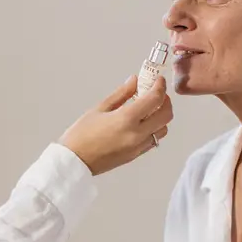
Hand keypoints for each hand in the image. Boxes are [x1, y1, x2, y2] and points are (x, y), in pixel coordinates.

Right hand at [58, 75, 172, 175]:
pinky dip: (154, 129)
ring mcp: (138, 146)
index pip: (155, 99)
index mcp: (126, 119)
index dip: (160, 86)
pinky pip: (154, 140)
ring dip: (161, 117)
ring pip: (163, 129)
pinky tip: (142, 123)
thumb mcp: (99, 109)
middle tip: (156, 93)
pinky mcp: (136, 155)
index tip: (158, 80)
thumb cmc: (81, 135)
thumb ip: (121, 94)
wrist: (74, 161)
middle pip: (166, 115)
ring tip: (149, 109)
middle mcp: (137, 134)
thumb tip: (134, 81)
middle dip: (165, 101)